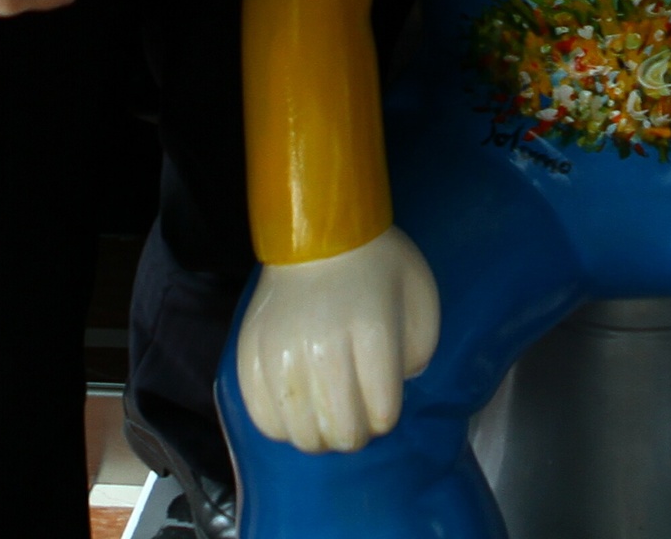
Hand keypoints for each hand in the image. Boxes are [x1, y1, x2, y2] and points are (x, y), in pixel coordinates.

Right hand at [232, 227, 442, 452]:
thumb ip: (419, 351)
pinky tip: (296, 412)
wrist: (316, 233)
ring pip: (302, 434)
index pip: (382, 414)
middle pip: (342, 432)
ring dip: (320, 436)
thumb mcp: (420, 296)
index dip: (387, 418)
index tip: (382, 402)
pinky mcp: (249, 355)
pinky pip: (263, 419)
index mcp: (372, 331)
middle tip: (356, 417)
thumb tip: (398, 388)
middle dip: (356, 434)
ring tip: (325, 416)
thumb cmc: (376, 266)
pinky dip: (282, 427)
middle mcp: (324, 346)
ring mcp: (281, 353)